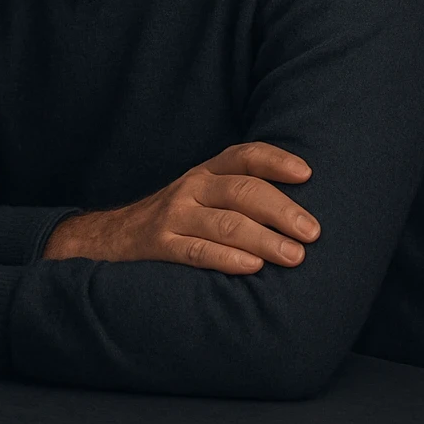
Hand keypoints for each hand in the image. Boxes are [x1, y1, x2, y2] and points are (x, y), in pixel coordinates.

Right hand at [42, 141, 319, 275]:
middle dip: (282, 210)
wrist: (110, 238)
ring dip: (264, 239)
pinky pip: (198, 251)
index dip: (276, 160)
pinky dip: (227, 259)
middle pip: (243, 191)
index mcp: (206, 172)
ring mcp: (174, 216)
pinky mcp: (160, 246)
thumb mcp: (202, 195)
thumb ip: (240, 193)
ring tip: (294, 256)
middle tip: (312, 232)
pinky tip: (252, 267)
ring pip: (226, 223)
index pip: (244, 156)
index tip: (307, 174)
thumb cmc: (175, 219)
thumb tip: (302, 209)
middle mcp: (192, 188)